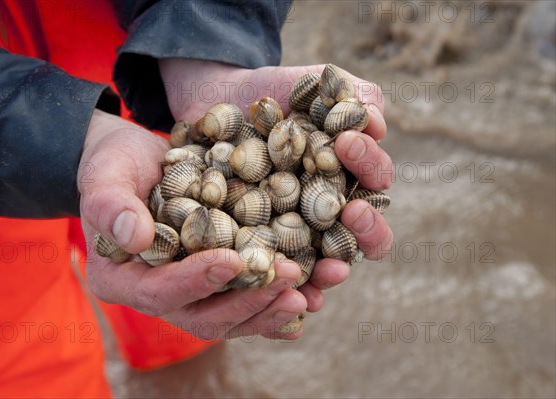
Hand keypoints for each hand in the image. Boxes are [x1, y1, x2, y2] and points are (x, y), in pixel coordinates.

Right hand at [78, 110, 304, 339]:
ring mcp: (189, 293)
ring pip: (231, 317)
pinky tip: (309, 299)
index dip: (196, 281)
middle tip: (289, 281)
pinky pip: (245, 302)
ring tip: (309, 293)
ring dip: (270, 308)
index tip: (234, 260)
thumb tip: (135, 236)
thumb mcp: (106, 174)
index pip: (159, 292)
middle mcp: (157, 294)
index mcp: (122, 279)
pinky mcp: (215, 281)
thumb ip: (111, 204)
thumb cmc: (115, 165)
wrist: (138, 163)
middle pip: (203, 317)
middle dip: (247, 301)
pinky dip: (275, 305)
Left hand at [159, 58, 393, 305]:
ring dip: (335, 269)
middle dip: (366, 229)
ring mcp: (296, 232)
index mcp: (349, 174)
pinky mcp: (261, 246)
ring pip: (327, 263)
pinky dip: (290, 289)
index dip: (372, 168)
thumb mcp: (316, 82)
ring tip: (333, 269)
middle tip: (353, 212)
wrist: (218, 100)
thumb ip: (355, 96)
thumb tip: (381, 126)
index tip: (349, 143)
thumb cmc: (273, 92)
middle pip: (362, 234)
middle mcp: (328, 209)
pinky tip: (294, 298)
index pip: (376, 182)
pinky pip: (280, 274)